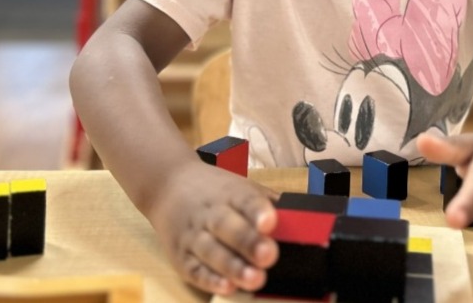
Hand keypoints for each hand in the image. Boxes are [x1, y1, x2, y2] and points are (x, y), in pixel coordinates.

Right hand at [147, 161, 278, 295]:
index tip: (270, 222)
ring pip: (211, 251)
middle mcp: (210, 213)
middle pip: (227, 226)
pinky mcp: (181, 256)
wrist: (168, 184)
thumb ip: (269, 204)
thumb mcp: (241, 187)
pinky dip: (209, 280)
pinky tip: (226, 287)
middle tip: (269, 255)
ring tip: (255, 278)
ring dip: (233, 267)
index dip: (258, 211)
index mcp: (230, 193)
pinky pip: (194, 270)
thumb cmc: (216, 191)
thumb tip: (304, 222)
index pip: (245, 199)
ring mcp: (193, 235)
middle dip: (248, 242)